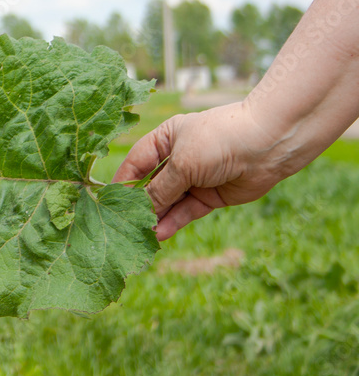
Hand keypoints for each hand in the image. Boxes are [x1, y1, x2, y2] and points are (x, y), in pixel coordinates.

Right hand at [112, 102, 284, 239]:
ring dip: (156, 218)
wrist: (269, 144)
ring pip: (169, 202)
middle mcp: (178, 158)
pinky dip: (174, 222)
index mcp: (165, 139)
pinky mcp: (210, 196)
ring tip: (140, 236)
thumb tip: (141, 210)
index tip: (105, 202)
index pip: (136, 163)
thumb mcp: (183, 163)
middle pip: (151, 185)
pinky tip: (160, 234)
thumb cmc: (219, 140)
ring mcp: (194, 178)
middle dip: (139, 205)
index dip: (122, 182)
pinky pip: (187, 211)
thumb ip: (160, 189)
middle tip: (122, 226)